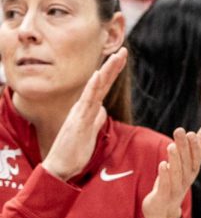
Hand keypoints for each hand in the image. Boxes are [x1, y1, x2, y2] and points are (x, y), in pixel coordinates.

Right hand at [41, 49, 127, 181]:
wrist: (59, 168)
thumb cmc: (74, 152)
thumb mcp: (91, 134)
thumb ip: (96, 120)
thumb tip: (103, 111)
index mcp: (88, 110)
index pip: (103, 87)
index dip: (112, 73)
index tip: (122, 58)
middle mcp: (83, 108)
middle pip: (101, 83)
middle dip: (112, 66)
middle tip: (124, 50)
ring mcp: (80, 113)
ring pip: (95, 87)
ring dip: (106, 71)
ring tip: (116, 56)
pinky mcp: (78, 120)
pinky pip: (87, 100)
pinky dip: (92, 86)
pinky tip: (98, 74)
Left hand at [141, 120, 200, 217]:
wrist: (163, 210)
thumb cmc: (177, 179)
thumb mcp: (188, 160)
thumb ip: (200, 141)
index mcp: (193, 170)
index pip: (197, 157)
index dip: (195, 146)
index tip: (190, 133)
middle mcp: (187, 179)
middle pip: (187, 162)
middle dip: (184, 147)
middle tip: (179, 131)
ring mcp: (176, 189)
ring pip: (177, 173)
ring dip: (175, 159)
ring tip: (171, 145)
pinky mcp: (163, 197)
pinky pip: (165, 186)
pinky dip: (165, 176)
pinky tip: (162, 164)